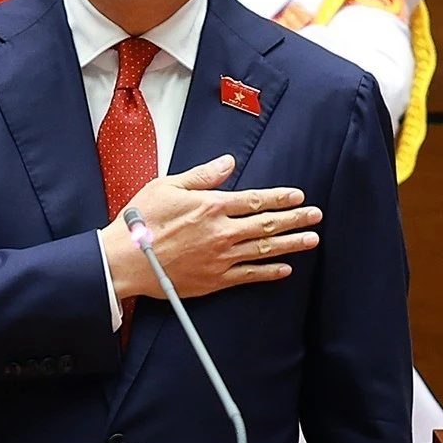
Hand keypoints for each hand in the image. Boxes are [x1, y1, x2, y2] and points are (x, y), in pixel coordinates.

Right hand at [100, 155, 320, 301]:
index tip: (298, 196)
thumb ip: (202, 175)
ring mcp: (220, 258)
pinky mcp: (215, 279)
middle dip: (295, 219)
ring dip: (291, 244)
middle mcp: (221, 232)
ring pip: (264, 250)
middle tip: (316, 216)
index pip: (254, 200)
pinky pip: (249, 276)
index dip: (279, 198)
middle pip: (266, 225)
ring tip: (311, 240)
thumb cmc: (141, 221)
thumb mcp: (167, 187)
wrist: (126, 261)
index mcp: (211, 206)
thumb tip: (228, 163)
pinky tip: (285, 269)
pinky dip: (269, 273)